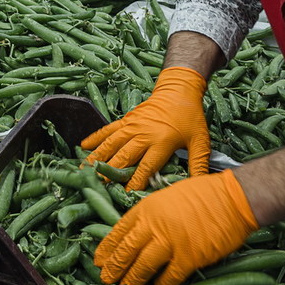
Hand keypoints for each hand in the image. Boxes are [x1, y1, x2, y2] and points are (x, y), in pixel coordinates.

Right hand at [81, 67, 209, 189]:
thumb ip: (199, 164)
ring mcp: (132, 126)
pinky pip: (108, 129)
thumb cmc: (191, 117)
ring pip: (111, 144)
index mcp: (161, 142)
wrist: (179, 89)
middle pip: (123, 157)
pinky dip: (95, 138)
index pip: (145, 167)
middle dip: (109, 172)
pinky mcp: (126, 119)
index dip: (134, 182)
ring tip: (83, 170)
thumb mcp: (200, 141)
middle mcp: (143, 134)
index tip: (124, 195)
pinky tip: (83, 146)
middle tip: (96, 186)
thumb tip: (202, 186)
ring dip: (97, 157)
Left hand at [94, 169, 257, 284]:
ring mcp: (171, 242)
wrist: (232, 198)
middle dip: (114, 267)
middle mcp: (155, 225)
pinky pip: (170, 277)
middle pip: (127, 251)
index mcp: (148, 208)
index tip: (99, 259)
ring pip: (143, 266)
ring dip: (133, 279)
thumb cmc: (203, 193)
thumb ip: (151, 214)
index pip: (119, 231)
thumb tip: (139, 232)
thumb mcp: (168, 195)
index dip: (107, 248)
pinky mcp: (189, 257)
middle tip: (107, 277)